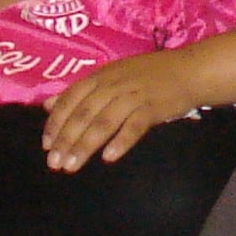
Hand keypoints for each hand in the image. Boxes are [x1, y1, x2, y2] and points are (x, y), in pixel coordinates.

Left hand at [40, 50, 198, 171]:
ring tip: (72, 166)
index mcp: (101, 76)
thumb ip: (80, 91)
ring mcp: (134, 95)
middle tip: (55, 163)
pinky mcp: (153, 107)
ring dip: (86, 145)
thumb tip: (47, 105)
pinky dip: (121, 141)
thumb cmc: (149, 74)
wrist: (190, 70)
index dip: (57, 122)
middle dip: (67, 139)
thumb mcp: (111, 75)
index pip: (71, 98)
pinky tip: (109, 157)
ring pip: (104, 122)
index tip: (46, 145)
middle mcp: (114, 84)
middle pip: (84, 113)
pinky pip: (134, 125)